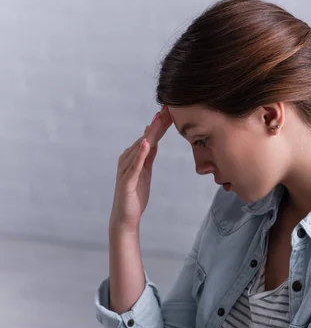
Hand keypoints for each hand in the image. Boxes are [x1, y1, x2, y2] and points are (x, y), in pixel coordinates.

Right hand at [110, 106, 172, 231]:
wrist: (126, 217)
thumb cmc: (135, 194)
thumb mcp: (145, 171)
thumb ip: (148, 156)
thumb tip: (152, 140)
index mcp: (132, 156)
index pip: (148, 137)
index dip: (158, 124)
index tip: (168, 111)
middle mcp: (126, 159)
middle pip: (145, 138)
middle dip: (156, 124)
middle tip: (166, 110)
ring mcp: (125, 169)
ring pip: (140, 148)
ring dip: (149, 134)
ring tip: (159, 121)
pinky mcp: (127, 181)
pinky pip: (134, 165)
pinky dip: (140, 154)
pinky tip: (146, 144)